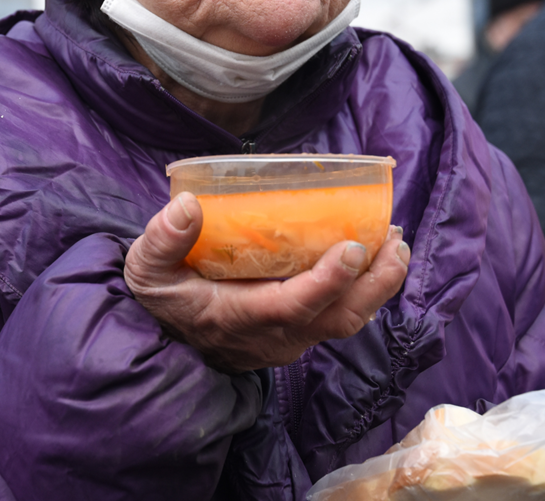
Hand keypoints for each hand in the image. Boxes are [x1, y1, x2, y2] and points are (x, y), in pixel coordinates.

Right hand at [123, 192, 410, 372]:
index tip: (354, 247)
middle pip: (339, 318)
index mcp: (238, 317)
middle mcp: (274, 335)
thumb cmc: (164, 298)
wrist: (167, 338)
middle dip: (375, 283)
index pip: (292, 307)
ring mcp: (291, 338)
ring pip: (349, 321)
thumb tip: (189, 205)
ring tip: (396, 243)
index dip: (327, 281)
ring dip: (380, 285)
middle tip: (394, 239)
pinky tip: (380, 257)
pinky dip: (368, 290)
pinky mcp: (300, 332)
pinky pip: (343, 317)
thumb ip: (162, 239)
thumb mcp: (147, 270)